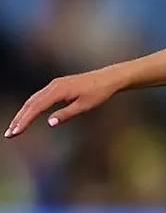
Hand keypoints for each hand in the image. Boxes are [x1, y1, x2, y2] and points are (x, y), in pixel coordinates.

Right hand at [5, 69, 124, 137]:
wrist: (108, 78)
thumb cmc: (99, 93)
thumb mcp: (84, 106)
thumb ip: (66, 114)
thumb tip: (49, 123)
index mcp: (58, 91)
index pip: (36, 107)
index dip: (24, 120)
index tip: (15, 132)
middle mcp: (53, 86)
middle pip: (30, 103)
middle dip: (19, 119)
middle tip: (9, 134)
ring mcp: (54, 85)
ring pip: (33, 99)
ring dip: (23, 113)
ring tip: (15, 127)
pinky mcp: (57, 85)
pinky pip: (39, 96)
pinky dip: (31, 107)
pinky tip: (27, 115)